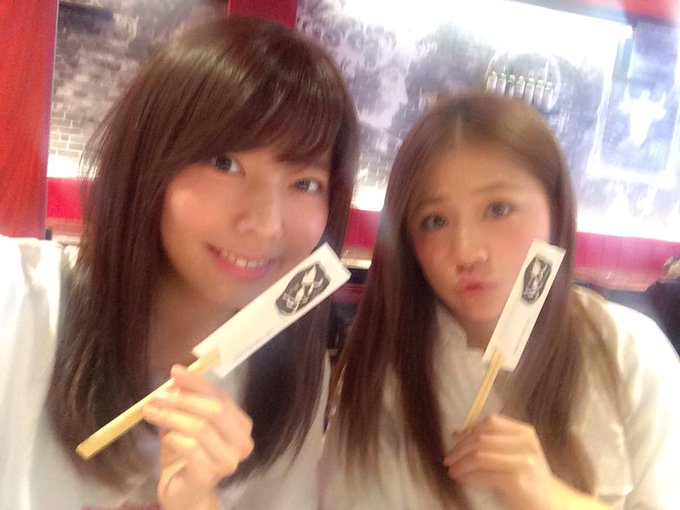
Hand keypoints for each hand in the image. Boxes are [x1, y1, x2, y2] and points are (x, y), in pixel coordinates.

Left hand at [144, 364, 253, 509]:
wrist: (185, 493)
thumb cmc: (188, 455)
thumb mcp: (188, 423)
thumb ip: (188, 403)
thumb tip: (174, 379)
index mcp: (240, 425)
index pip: (220, 396)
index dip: (197, 382)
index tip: (175, 371)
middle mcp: (241, 442)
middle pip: (214, 411)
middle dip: (184, 399)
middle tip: (158, 396)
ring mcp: (228, 461)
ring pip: (201, 428)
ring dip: (172, 416)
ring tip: (151, 412)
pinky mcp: (209, 475)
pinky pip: (191, 449)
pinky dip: (175, 438)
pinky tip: (165, 436)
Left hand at [443, 415, 607, 509]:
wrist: (551, 504)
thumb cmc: (526, 479)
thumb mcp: (513, 453)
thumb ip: (491, 442)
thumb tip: (457, 434)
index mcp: (525, 432)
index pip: (489, 423)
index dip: (468, 430)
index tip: (455, 441)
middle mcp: (526, 443)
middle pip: (481, 438)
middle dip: (460, 449)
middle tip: (448, 459)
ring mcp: (523, 461)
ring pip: (479, 454)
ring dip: (460, 463)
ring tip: (452, 470)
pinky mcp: (517, 480)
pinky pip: (483, 473)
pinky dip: (467, 475)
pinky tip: (460, 478)